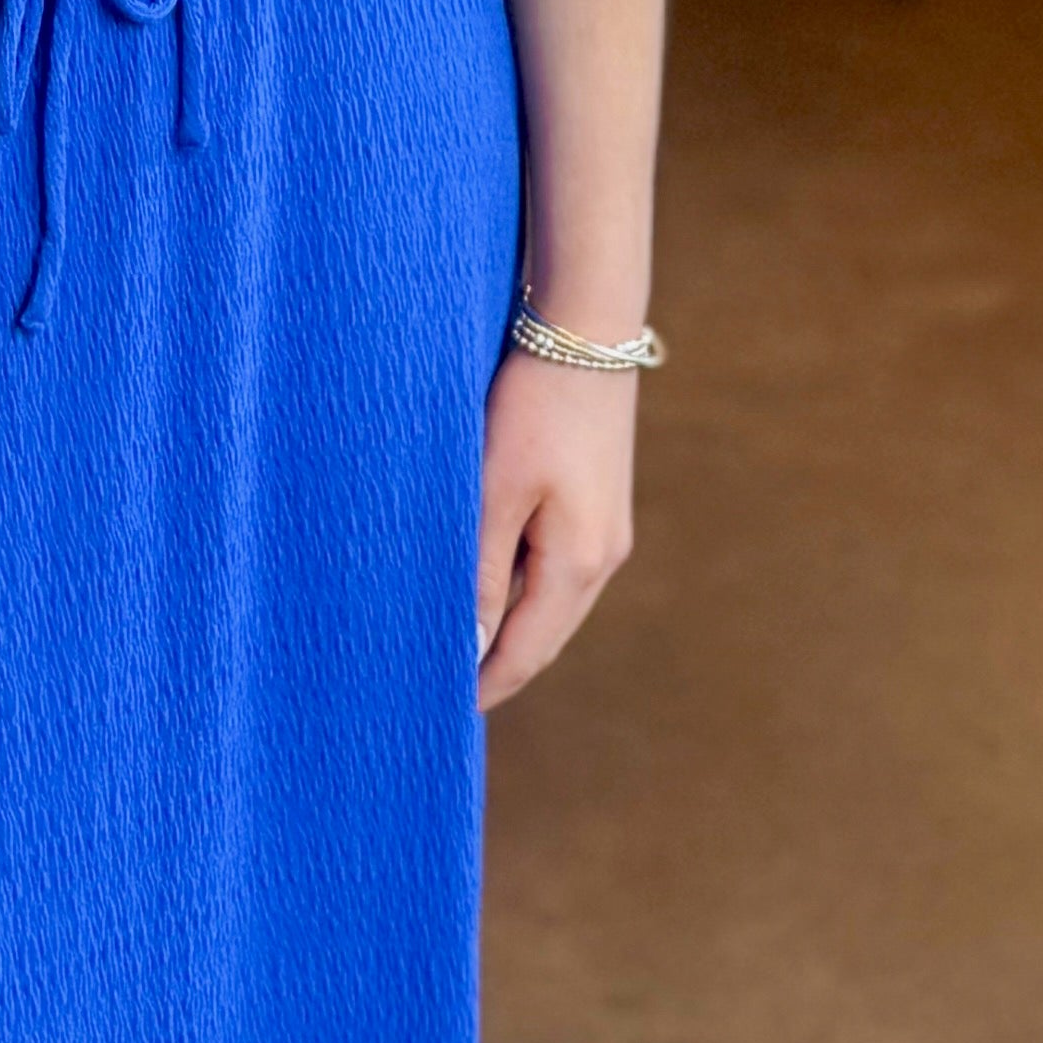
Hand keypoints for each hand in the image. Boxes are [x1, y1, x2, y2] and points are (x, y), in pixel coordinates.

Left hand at [474, 342, 636, 710]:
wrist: (586, 330)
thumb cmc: (534, 407)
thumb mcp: (494, 492)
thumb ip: (479, 573)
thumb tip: (468, 647)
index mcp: (580, 564)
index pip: (526, 651)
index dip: (484, 685)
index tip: (439, 712)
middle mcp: (603, 558)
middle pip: (543, 635)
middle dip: (495, 665)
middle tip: (437, 689)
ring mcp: (605, 531)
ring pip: (548, 602)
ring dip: (506, 626)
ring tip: (451, 643)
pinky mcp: (596, 503)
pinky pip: (553, 568)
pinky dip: (517, 588)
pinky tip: (481, 585)